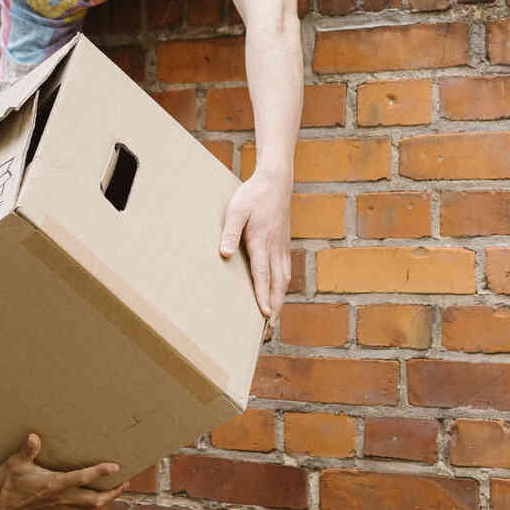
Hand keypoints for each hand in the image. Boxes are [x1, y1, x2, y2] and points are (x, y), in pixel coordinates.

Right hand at [0, 434, 124, 509]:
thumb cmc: (8, 485)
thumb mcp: (15, 463)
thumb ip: (27, 450)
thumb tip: (34, 437)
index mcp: (54, 484)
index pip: (82, 477)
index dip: (100, 471)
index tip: (116, 466)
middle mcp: (61, 499)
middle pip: (95, 499)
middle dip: (113, 492)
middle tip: (125, 483)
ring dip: (105, 503)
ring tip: (115, 494)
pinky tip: (95, 509)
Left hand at [220, 169, 291, 321]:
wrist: (275, 181)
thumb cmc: (253, 195)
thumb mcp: (236, 210)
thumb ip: (229, 232)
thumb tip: (224, 254)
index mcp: (262, 242)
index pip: (262, 275)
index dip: (263, 296)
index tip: (264, 315)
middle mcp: (275, 248)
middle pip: (277, 283)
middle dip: (274, 306)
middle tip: (270, 328)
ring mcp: (282, 246)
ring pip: (284, 278)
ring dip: (279, 299)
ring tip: (274, 317)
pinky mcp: (284, 244)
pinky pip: (285, 270)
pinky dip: (282, 286)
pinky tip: (278, 292)